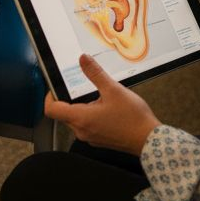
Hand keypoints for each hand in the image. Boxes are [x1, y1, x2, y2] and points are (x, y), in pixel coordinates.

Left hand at [44, 54, 160, 154]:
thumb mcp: (113, 90)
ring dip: (80, 106)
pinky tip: (104, 107)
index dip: (50, 96)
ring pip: (75, 120)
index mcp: (81, 119)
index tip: (55, 86)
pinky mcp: (98, 139)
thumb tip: (83, 60)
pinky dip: (89, 115)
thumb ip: (95, 74)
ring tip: (95, 95)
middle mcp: (82, 131)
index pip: (51, 110)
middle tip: (78, 85)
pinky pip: (86, 125)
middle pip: (62, 114)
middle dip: (67, 98)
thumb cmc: (133, 119)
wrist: (149, 140)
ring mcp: (90, 137)